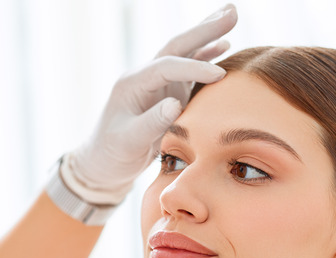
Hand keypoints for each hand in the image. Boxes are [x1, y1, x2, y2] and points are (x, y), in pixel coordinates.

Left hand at [61, 4, 237, 204]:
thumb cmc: (112, 153)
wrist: (104, 163)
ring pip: (184, 53)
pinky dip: (206, 56)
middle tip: (232, 11)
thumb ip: (151, 123)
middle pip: (176, 46)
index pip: (167, 66)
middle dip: (204, 30)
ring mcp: (156, 84)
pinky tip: (224, 44)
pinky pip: (189, 70)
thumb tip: (175, 104)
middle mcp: (145, 77)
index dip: (193, 67)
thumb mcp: (129, 142)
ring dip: (208, 35)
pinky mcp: (167, 93)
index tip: (219, 74)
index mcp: (132, 83)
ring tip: (231, 16)